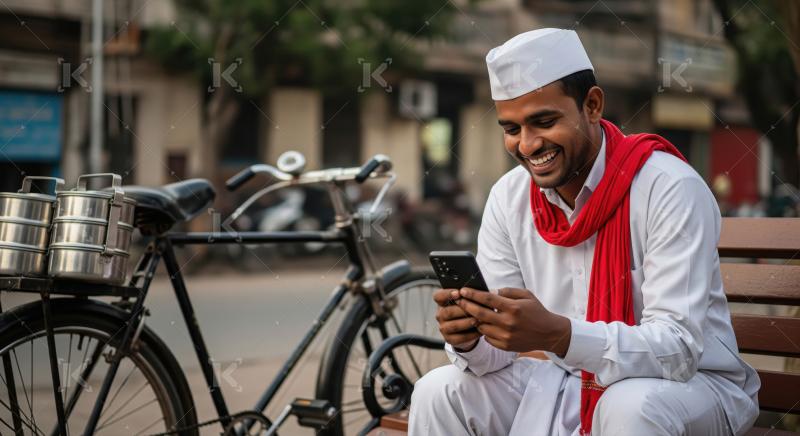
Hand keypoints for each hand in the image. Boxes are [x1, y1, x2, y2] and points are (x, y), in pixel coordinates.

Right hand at [433, 288, 480, 350]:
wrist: (470, 328)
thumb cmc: (470, 309)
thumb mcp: (469, 300)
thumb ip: (472, 295)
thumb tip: (482, 292)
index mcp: (443, 302)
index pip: (438, 296)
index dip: (447, 294)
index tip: (459, 293)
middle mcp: (440, 314)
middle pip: (447, 311)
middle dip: (463, 310)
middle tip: (475, 308)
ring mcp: (443, 327)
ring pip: (454, 325)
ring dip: (467, 322)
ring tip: (479, 320)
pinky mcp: (449, 339)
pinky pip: (460, 337)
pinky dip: (471, 334)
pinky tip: (480, 330)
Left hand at [456, 287, 570, 355]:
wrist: (549, 333)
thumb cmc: (536, 311)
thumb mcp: (526, 295)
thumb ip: (508, 291)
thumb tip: (491, 291)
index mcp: (513, 308)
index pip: (487, 299)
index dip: (473, 294)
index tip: (463, 290)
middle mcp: (508, 323)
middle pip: (480, 314)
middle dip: (466, 306)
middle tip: (459, 301)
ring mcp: (506, 336)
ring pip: (481, 327)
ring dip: (475, 320)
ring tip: (472, 314)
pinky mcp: (505, 346)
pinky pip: (487, 338)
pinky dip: (484, 331)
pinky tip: (486, 325)